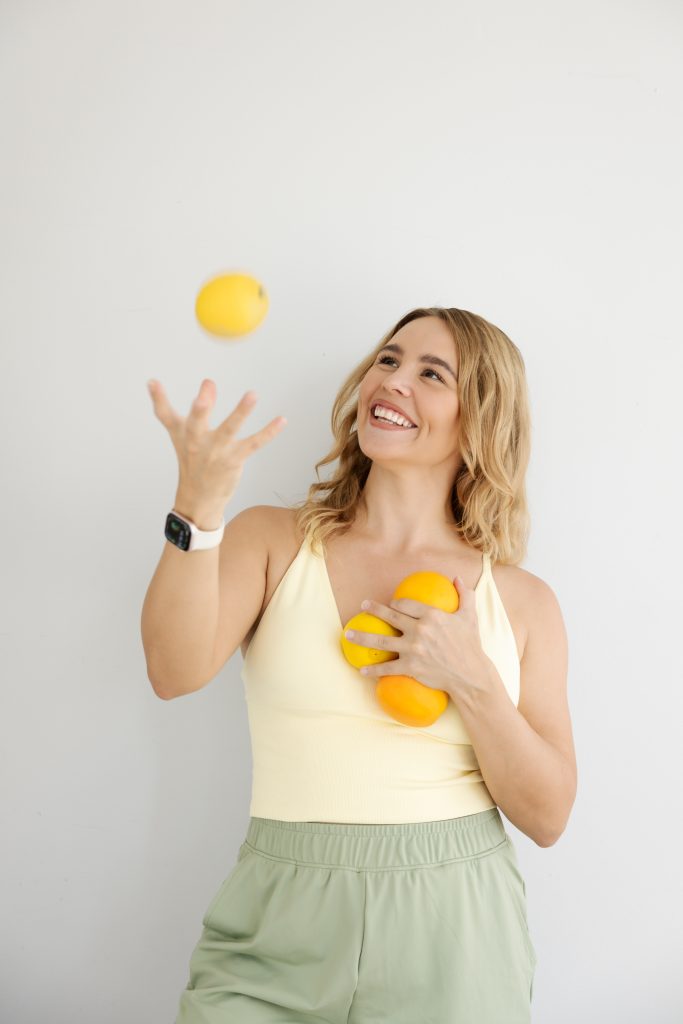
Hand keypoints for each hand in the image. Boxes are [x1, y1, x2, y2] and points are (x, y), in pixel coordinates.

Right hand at [147, 379, 286, 509]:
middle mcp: (197, 442)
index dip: (158, 398)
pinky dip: (269, 432)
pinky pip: (254, 443)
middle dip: (202, 405)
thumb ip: (165, 408)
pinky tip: (282, 420)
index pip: (166, 415)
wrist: (199, 500)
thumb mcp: (177, 433)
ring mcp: (217, 452)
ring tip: (252, 394)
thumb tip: (153, 381)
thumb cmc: (190, 461)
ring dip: (241, 412)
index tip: (153, 382)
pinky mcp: (235, 460)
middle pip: (197, 422)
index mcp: (183, 434)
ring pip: (229, 429)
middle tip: (207, 384)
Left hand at [344, 576, 487, 698]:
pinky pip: (387, 668)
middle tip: (362, 607)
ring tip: (348, 634)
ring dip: (362, 637)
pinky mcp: (410, 667)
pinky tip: (362, 670)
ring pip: (381, 641)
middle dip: (373, 610)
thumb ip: (465, 595)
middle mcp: (420, 630)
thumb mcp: (470, 616)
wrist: (471, 675)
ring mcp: (413, 649)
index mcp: (432, 615)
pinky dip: (373, 670)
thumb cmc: (470, 645)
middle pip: (390, 616)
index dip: (396, 602)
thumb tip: (457, 578)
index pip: (406, 603)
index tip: (391, 604)